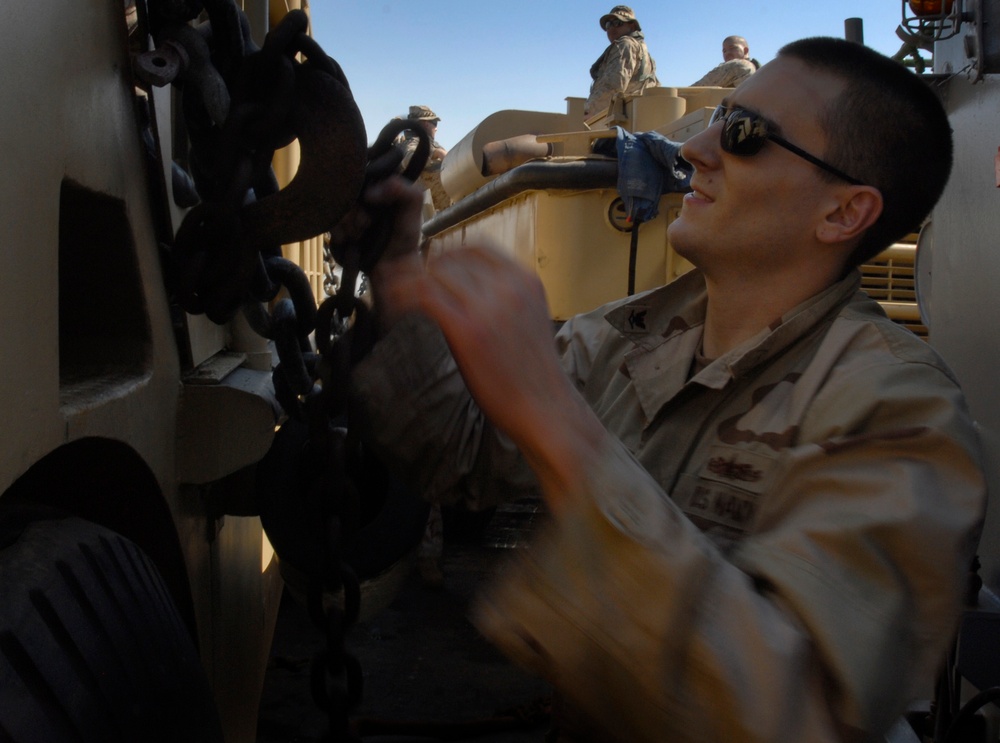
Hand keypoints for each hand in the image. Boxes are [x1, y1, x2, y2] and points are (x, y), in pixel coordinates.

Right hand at [331, 176, 425, 328]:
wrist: (392, 267)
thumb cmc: (405, 236)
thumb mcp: (413, 206)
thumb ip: (402, 189)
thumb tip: (370, 192)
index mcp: (379, 184)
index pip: (362, 173)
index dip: (364, 188)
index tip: (371, 201)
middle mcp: (362, 194)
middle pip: (345, 190)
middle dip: (353, 210)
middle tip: (365, 224)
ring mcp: (348, 210)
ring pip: (335, 206)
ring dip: (346, 222)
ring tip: (358, 235)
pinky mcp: (338, 226)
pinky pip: (327, 220)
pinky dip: (336, 230)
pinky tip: (347, 239)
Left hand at [391, 245, 604, 509]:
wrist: (546, 408)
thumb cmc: (534, 374)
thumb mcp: (527, 320)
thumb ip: (502, 300)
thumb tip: (463, 293)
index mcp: (525, 280)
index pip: (478, 247)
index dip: (447, 252)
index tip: (430, 265)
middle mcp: (508, 285)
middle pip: (451, 259)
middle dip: (422, 267)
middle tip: (401, 280)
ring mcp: (488, 305)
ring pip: (434, 274)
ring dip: (407, 280)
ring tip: (390, 292)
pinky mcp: (467, 328)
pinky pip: (424, 296)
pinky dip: (402, 296)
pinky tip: (393, 306)